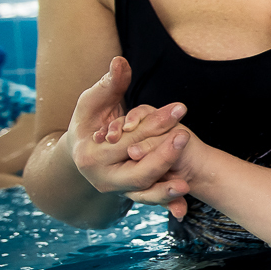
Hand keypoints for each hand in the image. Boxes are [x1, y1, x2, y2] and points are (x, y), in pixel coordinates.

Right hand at [66, 57, 187, 211]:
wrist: (84, 154)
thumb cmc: (89, 122)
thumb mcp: (95, 102)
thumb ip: (109, 84)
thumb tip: (120, 61)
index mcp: (91, 155)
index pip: (129, 139)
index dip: (155, 123)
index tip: (180, 109)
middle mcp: (103, 178)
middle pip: (138, 167)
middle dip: (165, 152)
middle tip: (186, 135)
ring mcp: (118, 191)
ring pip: (143, 192)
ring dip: (165, 190)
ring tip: (186, 183)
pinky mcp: (133, 196)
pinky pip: (151, 202)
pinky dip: (167, 205)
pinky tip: (184, 209)